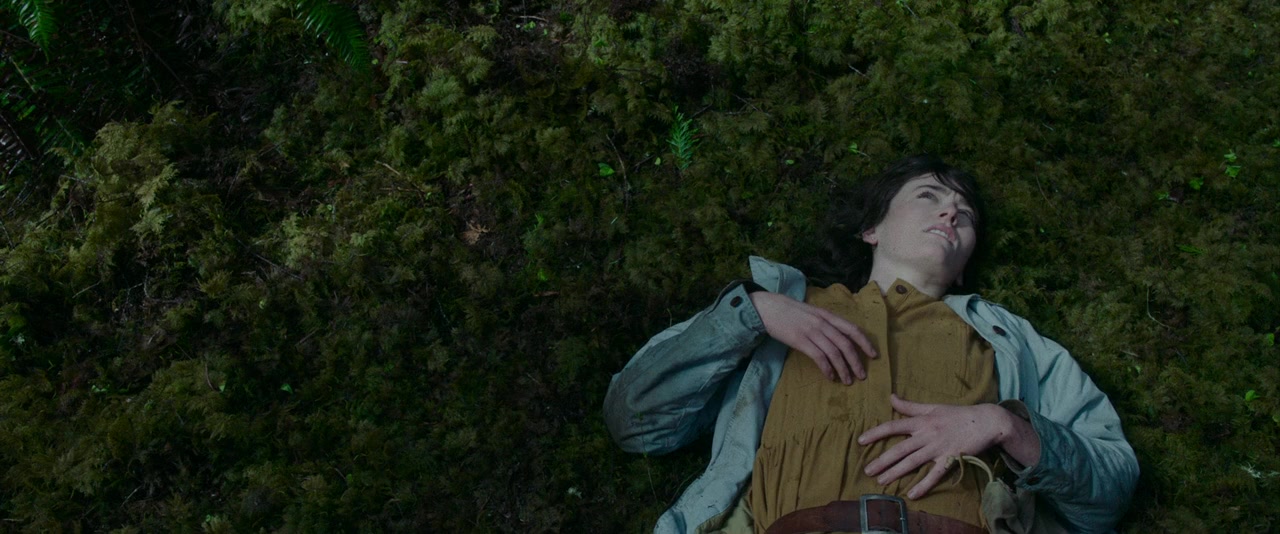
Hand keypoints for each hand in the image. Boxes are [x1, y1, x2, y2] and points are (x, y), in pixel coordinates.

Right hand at [748, 290, 876, 383]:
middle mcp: (822, 323)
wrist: (769, 308)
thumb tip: (839, 337)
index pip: (852, 329)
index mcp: (827, 315)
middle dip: (856, 362)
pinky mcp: (800, 340)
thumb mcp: (812, 312)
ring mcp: (811, 331)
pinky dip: (827, 368)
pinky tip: (830, 376)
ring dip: (843, 369)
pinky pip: (819, 357)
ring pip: (834, 353)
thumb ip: (825, 322)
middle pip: (845, 344)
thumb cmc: (790, 311)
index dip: (865, 343)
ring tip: (848, 381)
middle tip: (862, 376)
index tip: (873, 355)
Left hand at [858, 395, 1011, 498]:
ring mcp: (938, 448)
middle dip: (882, 461)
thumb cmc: (957, 414)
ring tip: (881, 481)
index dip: (876, 433)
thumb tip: (891, 397)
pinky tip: (911, 494)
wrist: (985, 421)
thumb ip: (910, 406)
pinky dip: (923, 485)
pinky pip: (935, 475)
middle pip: (900, 449)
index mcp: (921, 421)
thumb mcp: (932, 407)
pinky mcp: (951, 459)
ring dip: (896, 473)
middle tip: (867, 471)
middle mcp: (927, 435)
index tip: (861, 441)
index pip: (893, 426)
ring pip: (913, 462)